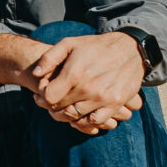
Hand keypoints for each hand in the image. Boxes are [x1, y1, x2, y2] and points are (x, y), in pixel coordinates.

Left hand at [27, 32, 146, 132]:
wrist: (130, 49)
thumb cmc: (96, 46)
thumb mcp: (69, 43)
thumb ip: (49, 58)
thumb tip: (36, 74)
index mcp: (74, 73)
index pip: (49, 97)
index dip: (42, 95)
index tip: (44, 90)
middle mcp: (88, 88)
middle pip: (60, 109)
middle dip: (51, 106)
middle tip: (49, 101)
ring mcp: (103, 98)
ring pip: (76, 118)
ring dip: (65, 116)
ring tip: (63, 107)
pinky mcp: (116, 103)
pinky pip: (97, 122)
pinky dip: (85, 123)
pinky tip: (80, 116)